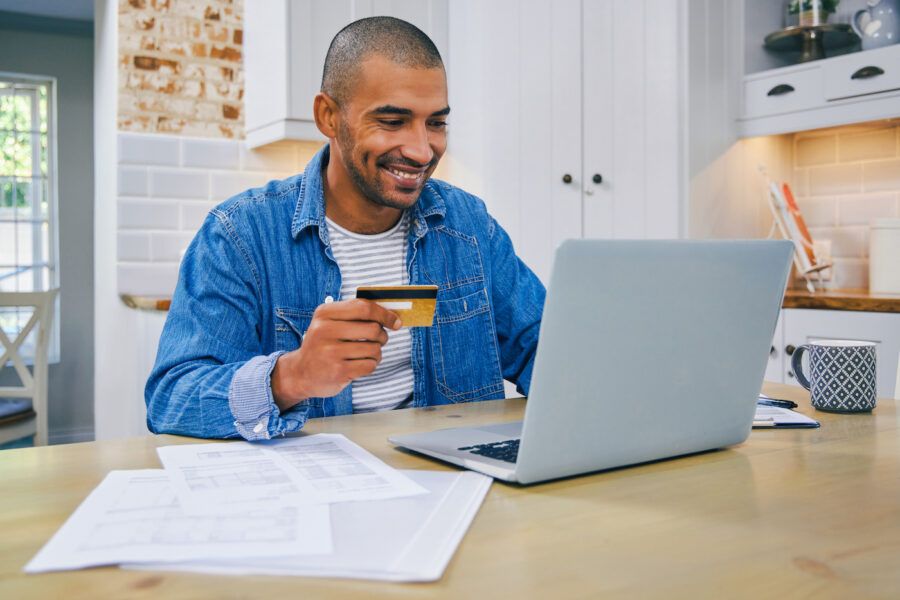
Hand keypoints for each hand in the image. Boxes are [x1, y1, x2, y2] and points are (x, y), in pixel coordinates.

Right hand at [270, 299, 400, 410]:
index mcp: (325, 313)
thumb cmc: (323, 345)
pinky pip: (370, 365)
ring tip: (367, 354)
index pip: (364, 308)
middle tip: (380, 339)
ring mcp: (330, 352)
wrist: (300, 373)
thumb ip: (355, 314)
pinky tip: (360, 364)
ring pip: (374, 349)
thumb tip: (390, 315)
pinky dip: (371, 365)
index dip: (384, 314)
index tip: (395, 321)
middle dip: (383, 335)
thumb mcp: (330, 323)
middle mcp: (325, 330)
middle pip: (373, 329)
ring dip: (377, 353)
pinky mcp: (338, 371)